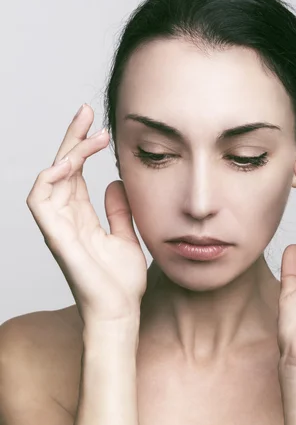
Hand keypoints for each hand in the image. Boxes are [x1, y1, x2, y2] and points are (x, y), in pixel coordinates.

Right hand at [26, 104, 146, 325]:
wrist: (121, 313)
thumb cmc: (122, 283)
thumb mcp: (126, 236)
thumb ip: (118, 211)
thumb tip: (115, 182)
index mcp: (81, 217)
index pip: (75, 173)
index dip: (82, 147)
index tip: (98, 125)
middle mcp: (66, 219)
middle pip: (61, 169)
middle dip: (71, 138)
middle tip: (87, 112)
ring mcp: (59, 228)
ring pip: (48, 179)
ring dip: (66, 154)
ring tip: (90, 138)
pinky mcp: (57, 238)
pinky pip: (40, 202)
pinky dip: (48, 180)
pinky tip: (69, 163)